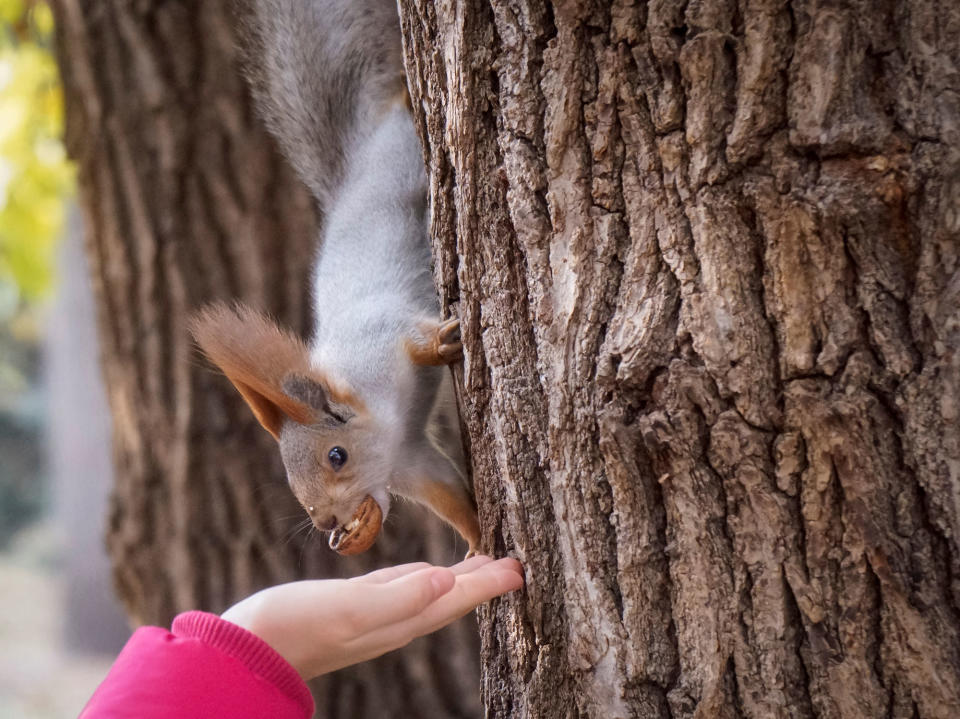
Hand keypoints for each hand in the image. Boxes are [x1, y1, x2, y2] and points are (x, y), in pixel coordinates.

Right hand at [221, 555, 523, 678]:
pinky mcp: (356, 604)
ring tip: (485, 565)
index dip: (489, 583)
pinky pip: (406, 589)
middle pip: (452, 598)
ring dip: (461, 580)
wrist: (250, 647)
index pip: (456, 598)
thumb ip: (396, 597)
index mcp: (399, 619)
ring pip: (432, 594)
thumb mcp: (350, 609)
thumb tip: (445, 582)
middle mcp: (394, 619)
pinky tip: (430, 574)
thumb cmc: (295, 626)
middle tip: (514, 564)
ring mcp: (375, 613)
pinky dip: (427, 579)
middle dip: (484, 581)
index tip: (520, 569)